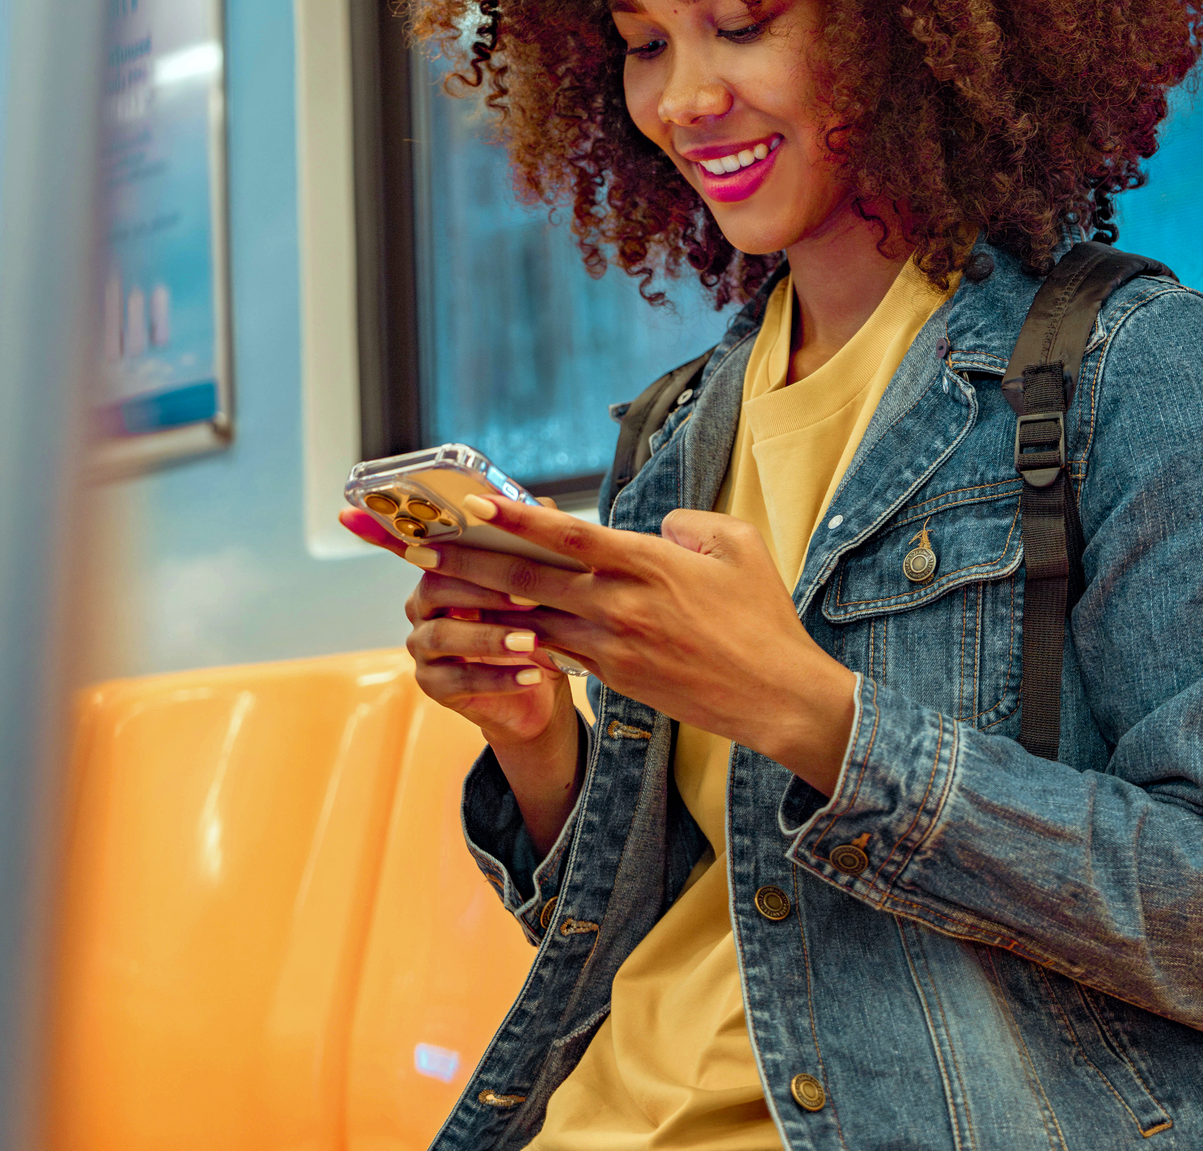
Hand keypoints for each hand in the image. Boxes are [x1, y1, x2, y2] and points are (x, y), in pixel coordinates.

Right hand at [344, 504, 581, 853]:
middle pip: (436, 587)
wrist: (539, 683)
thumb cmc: (535, 621)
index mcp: (440, 569)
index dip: (378, 528)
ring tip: (531, 641)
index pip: (411, 543)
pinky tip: (531, 676)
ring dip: (490, 637)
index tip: (350, 512)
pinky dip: (498, 677)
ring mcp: (423, 646)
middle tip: (528, 599)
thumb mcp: (540, 581)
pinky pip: (458, 679)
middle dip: (483, 591)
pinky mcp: (433, 684)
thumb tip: (540, 505)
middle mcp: (422, 604)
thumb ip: (530, 543)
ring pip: (443, 635)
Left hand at [404, 495, 859, 795]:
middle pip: (530, 580)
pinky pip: (559, 654)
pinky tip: (495, 632)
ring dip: (485, 607)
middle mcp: (621, 606)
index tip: (475, 504)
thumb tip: (656, 528)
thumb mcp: (738, 546)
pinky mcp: (615, 679)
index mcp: (649, 564)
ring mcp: (614, 648)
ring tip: (442, 592)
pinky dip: (526, 641)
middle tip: (425, 549)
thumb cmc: (763, 618)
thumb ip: (689, 524)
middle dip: (472, 563)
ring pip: (534, 621)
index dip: (518, 518)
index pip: (569, 536)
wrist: (776, 698)